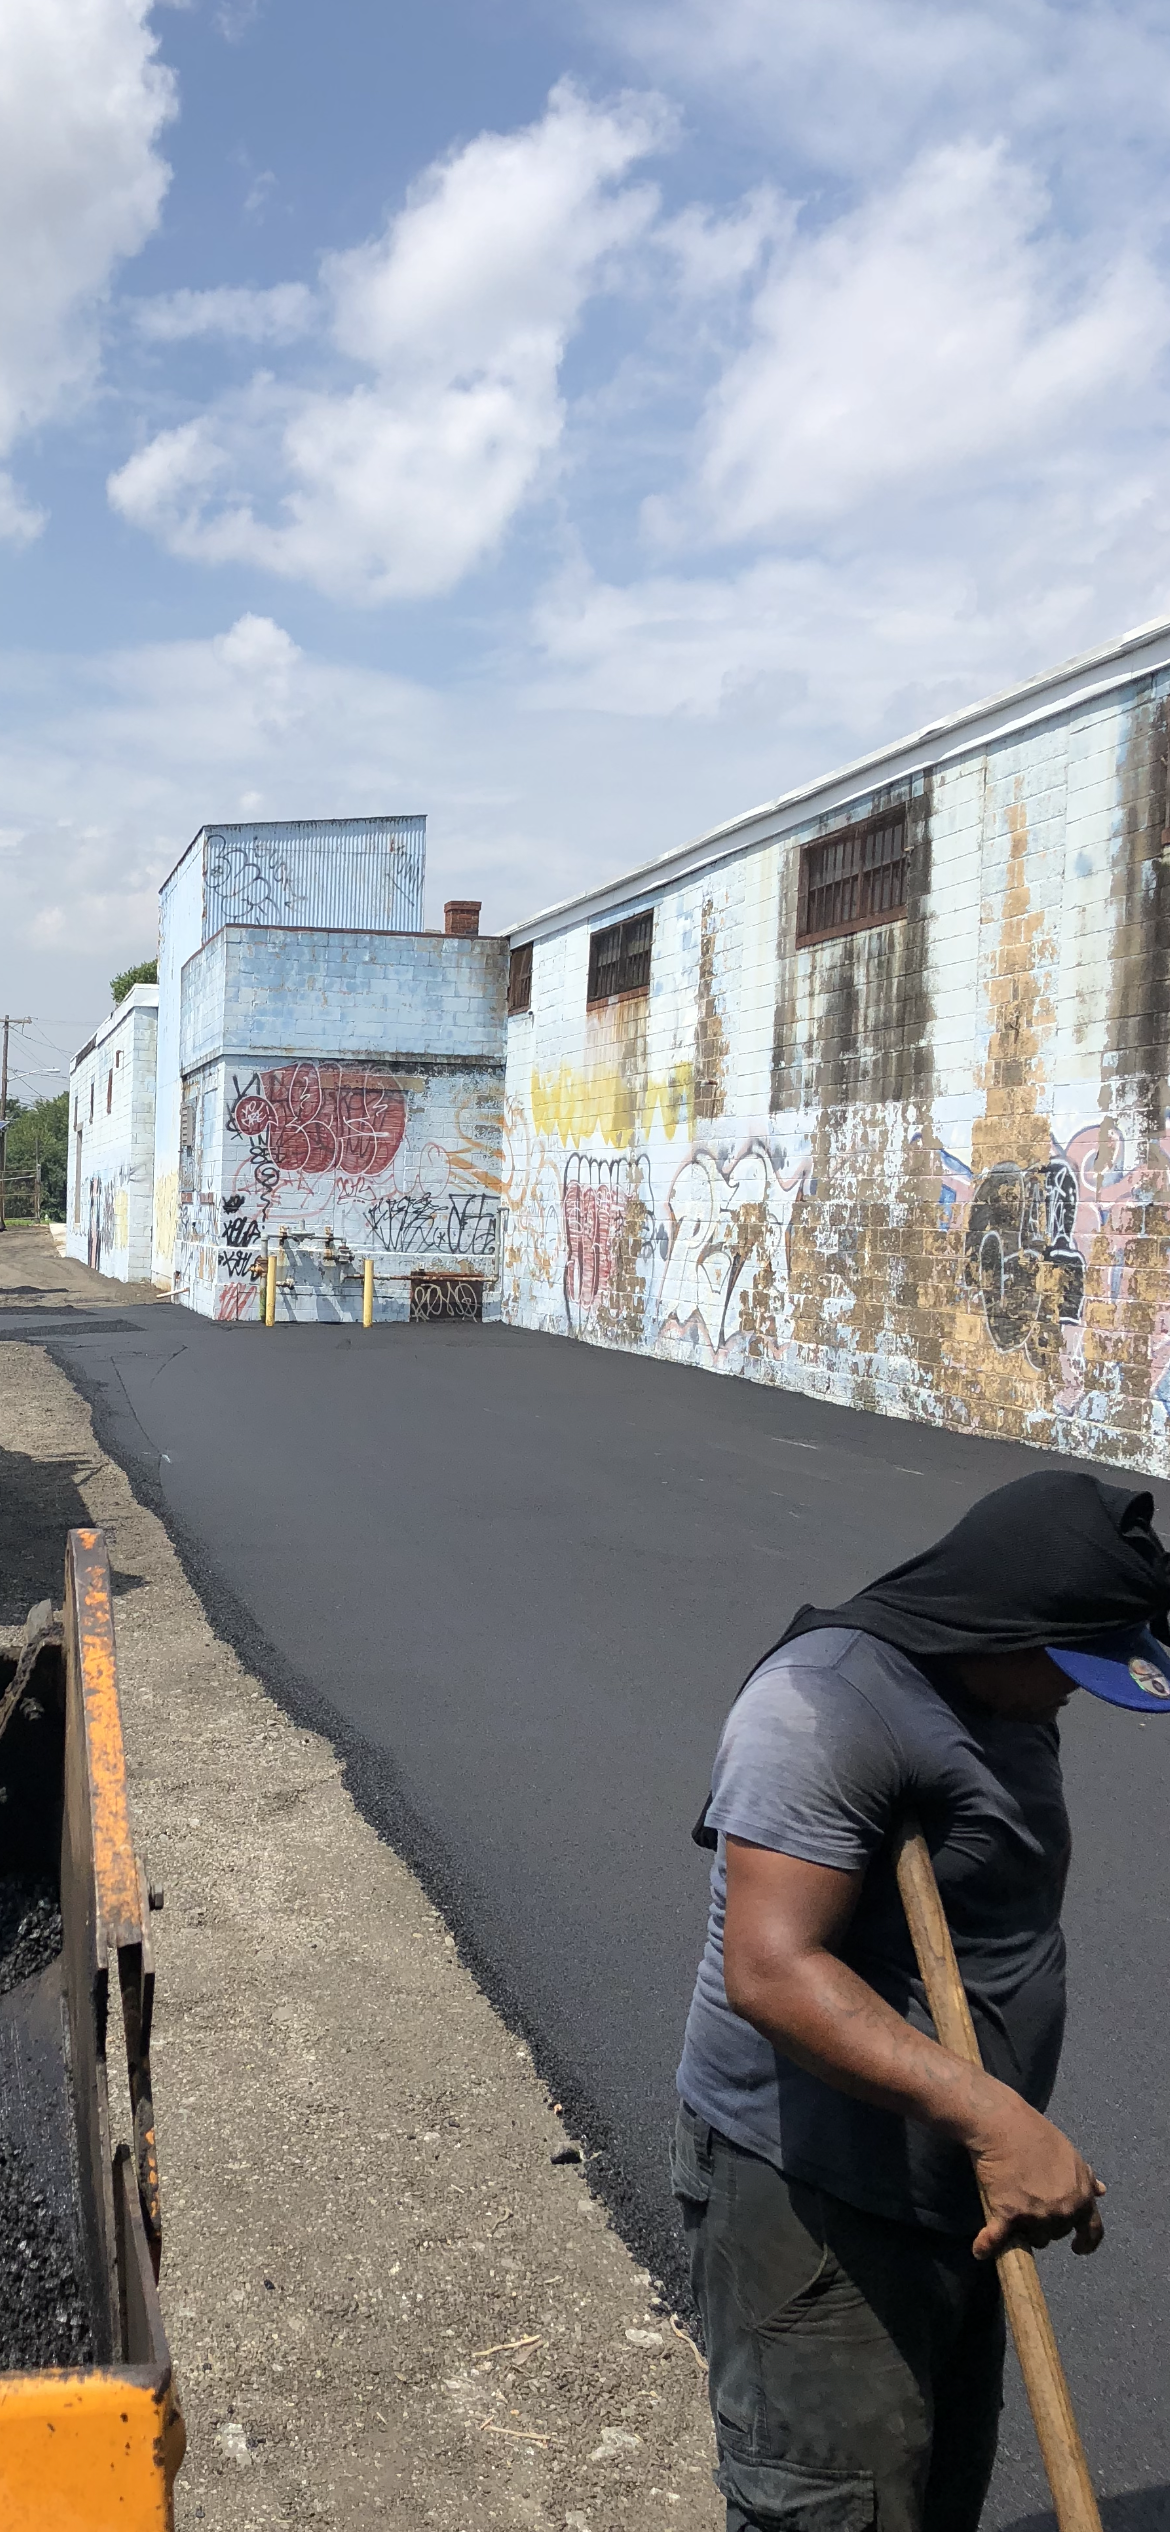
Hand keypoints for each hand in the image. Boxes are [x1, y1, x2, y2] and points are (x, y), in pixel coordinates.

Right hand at [966, 2086, 1104, 2260]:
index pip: (1093, 2229)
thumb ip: (1085, 2177)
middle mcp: (1063, 2210)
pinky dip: (986, 2245)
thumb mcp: (1070, 2154)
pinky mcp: (1009, 2214)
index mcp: (1082, 2195)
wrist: (1003, 2124)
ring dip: (1022, 2230)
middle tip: (1030, 2204)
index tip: (1078, 2248)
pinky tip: (980, 2249)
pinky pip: (998, 2239)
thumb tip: (1101, 2191)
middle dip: (1046, 2224)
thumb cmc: (1037, 2134)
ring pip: (1033, 2237)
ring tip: (1010, 2211)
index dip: (1087, 2242)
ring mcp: (1037, 2215)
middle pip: (1056, 2233)